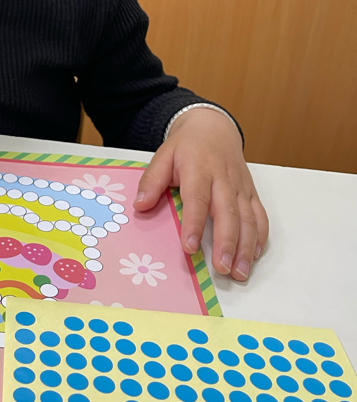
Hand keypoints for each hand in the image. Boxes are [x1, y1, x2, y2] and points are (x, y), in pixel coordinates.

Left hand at [133, 107, 268, 281]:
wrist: (214, 128)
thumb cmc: (186, 147)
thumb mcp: (163, 156)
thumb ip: (152, 180)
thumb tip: (140, 205)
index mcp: (199, 169)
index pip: (197, 199)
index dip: (194, 224)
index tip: (189, 248)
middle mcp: (224, 179)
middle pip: (228, 213)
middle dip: (227, 243)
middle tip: (223, 268)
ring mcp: (240, 187)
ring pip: (248, 218)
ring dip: (246, 247)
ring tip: (240, 272)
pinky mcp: (251, 192)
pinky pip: (260, 215)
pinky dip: (261, 236)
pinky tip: (254, 256)